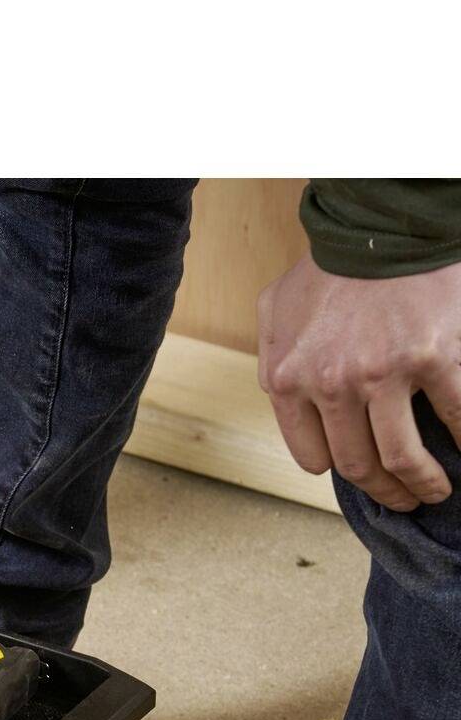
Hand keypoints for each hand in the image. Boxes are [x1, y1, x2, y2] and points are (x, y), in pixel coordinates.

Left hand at [258, 253, 460, 510]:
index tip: (359, 476)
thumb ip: (278, 356)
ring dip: (421, 484)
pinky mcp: (434, 356)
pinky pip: (455, 416)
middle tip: (404, 500)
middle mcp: (331, 385)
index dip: (338, 470)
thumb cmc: (330, 263)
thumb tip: (285, 392)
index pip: (313, 454)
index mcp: (290, 380)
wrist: (382, 220)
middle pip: (358, 464)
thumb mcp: (277, 311)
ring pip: (402, 455)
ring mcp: (384, 373)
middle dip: (384, 491)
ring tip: (435, 492)